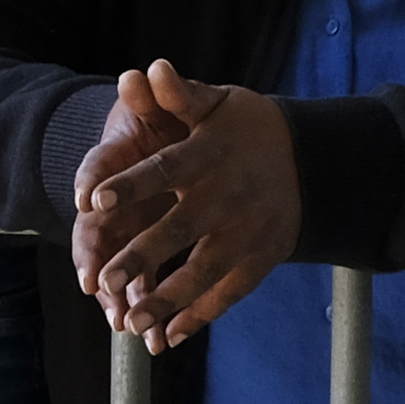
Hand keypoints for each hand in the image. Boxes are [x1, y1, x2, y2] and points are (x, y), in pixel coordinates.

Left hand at [72, 59, 298, 349]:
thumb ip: (179, 95)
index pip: (165, 169)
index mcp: (210, 155)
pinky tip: (170, 334)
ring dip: (167, 299)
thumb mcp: (217, 104)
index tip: (93, 201)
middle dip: (142, 256)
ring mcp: (246, 232)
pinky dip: (201, 315)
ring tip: (130, 321)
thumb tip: (149, 69)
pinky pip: (229, 292)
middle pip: (180, 229)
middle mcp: (228, 196)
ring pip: (203, 271)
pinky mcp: (260, 259)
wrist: (311, 158)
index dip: (130, 185)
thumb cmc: (247, 128)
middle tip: (105, 279)